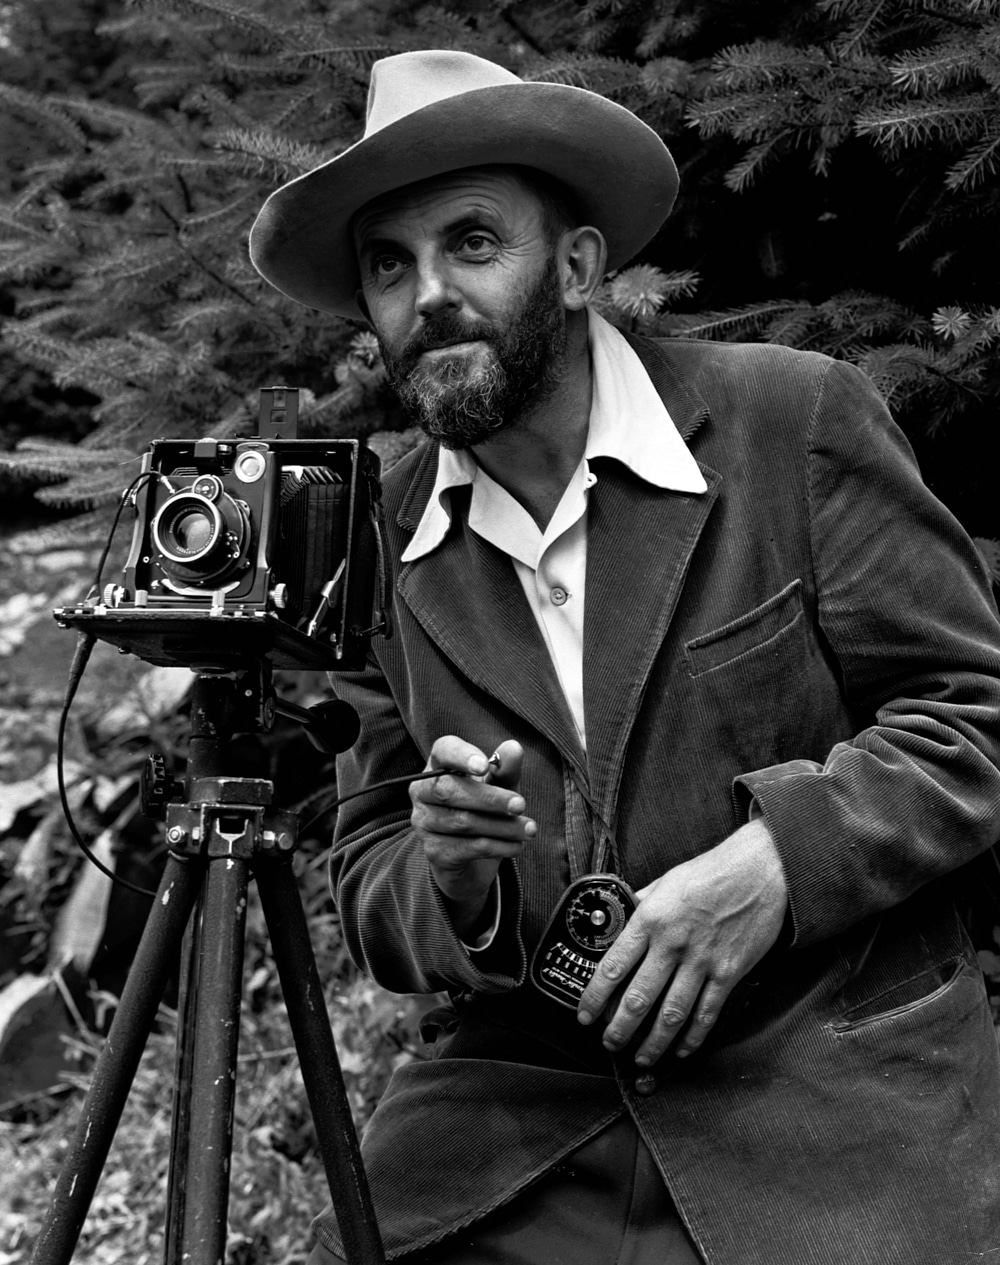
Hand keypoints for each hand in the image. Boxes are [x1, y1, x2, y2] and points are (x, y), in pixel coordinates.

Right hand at [410, 736, 534, 937]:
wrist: (470, 858)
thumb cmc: (484, 808)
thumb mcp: (499, 786)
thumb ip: (505, 768)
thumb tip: (514, 748)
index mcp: (438, 764)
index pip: (443, 751)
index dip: (462, 756)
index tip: (484, 765)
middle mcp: (422, 792)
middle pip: (449, 790)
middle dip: (489, 798)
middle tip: (521, 805)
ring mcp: (424, 823)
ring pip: (462, 822)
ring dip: (502, 826)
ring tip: (529, 829)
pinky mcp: (433, 851)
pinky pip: (467, 847)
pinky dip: (497, 846)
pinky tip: (517, 845)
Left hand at [577, 820, 787, 1064]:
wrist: (759, 871)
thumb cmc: (710, 873)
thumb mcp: (665, 882)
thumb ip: (642, 905)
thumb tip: (622, 918)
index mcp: (650, 919)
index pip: (613, 966)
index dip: (594, 997)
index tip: (585, 1015)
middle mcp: (672, 943)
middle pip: (638, 998)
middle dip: (619, 1028)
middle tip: (609, 1044)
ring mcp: (702, 961)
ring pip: (671, 1014)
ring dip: (653, 1043)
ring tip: (641, 1057)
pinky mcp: (729, 972)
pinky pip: (707, 1013)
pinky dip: (693, 1037)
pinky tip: (681, 1049)